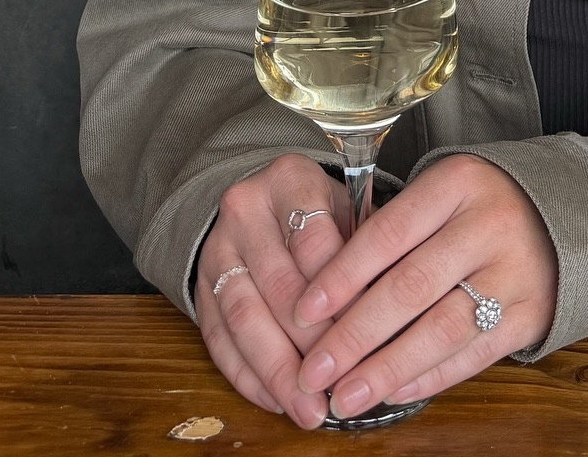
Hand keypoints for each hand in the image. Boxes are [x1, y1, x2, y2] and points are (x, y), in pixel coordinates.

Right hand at [193, 154, 348, 427]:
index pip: (313, 239)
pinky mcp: (199, 287)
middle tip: (337, 387)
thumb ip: (364, 250)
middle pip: (278, 285)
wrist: (257, 200)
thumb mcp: (346, 209)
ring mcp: (216, 249)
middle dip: (310, 345)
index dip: (338, 292)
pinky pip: (218, 339)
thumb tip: (388, 312)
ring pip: (243, 317)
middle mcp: (245, 209)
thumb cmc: (319, 213)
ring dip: (278, 371)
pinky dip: (248, 377)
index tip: (362, 334)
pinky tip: (277, 401)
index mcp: (290, 179)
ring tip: (308, 410)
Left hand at [290, 152, 557, 421]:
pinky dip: (429, 377)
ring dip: (387, 368)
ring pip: (440, 328)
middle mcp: (488, 225)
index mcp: (457, 184)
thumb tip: (325, 298)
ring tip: (345, 396)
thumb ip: (392, 231)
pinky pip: (472, 354)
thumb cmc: (478, 205)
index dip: (342, 275)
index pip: (388, 232)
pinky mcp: (531, 314)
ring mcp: (514, 273)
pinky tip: (393, 393)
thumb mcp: (440, 193)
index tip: (303, 312)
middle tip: (313, 370)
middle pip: (410, 286)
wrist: (563, 214)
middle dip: (354, 334)